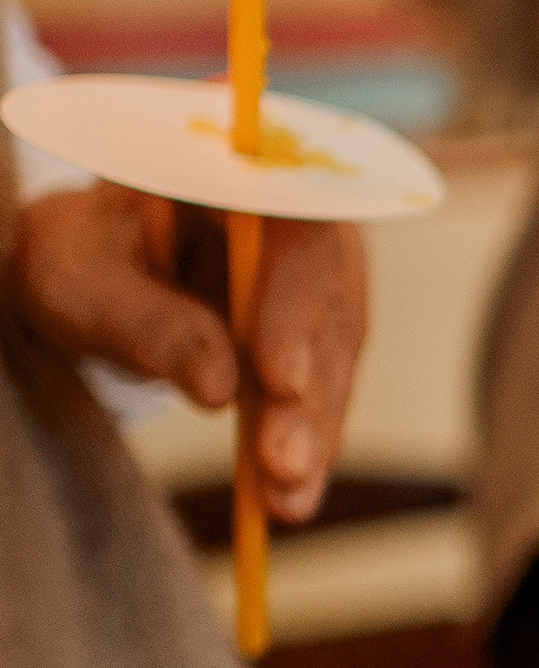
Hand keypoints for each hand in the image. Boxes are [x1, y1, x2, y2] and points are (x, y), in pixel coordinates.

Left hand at [10, 182, 366, 519]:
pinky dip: (308, 439)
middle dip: (309, 391)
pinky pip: (320, 385)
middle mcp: (292, 216)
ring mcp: (307, 277)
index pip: (293, 227)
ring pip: (333, 352)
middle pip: (328, 299)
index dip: (298, 304)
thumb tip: (218, 388)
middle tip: (281, 463)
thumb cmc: (75, 256)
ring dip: (315, 429)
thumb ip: (146, 322)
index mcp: (236, 170)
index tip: (281, 379)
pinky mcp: (308, 331)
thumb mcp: (81, 282)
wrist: (82, 267)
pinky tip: (291, 492)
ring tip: (286, 497)